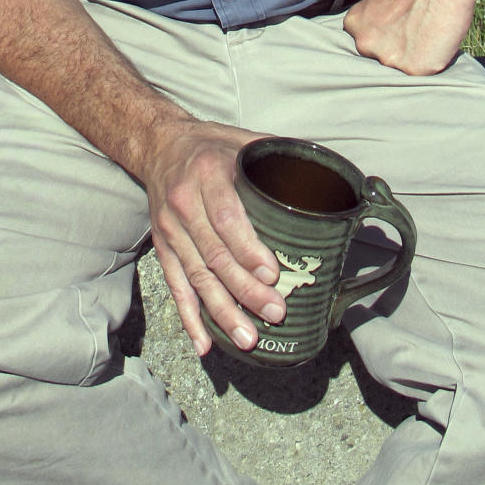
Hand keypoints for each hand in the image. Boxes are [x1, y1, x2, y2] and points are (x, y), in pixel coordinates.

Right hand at [139, 119, 287, 356]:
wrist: (158, 144)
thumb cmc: (210, 145)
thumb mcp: (242, 140)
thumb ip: (277, 157)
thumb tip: (326, 173)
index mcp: (209, 174)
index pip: (227, 217)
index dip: (248, 249)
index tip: (272, 273)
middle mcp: (185, 202)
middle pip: (215, 254)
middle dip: (245, 289)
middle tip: (275, 312)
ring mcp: (171, 228)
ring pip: (197, 276)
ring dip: (222, 311)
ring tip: (247, 338)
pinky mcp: (163, 246)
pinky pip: (175, 285)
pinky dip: (189, 317)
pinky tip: (204, 344)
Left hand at [343, 0, 476, 75]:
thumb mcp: (380, 5)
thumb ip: (374, 26)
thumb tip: (378, 44)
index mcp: (354, 25)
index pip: (362, 47)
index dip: (381, 43)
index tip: (394, 36)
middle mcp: (364, 44)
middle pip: (377, 62)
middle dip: (393, 54)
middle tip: (412, 37)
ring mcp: (386, 58)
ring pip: (399, 71)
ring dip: (412, 60)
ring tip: (426, 37)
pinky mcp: (411, 70)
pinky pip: (421, 75)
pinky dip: (431, 63)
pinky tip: (435, 43)